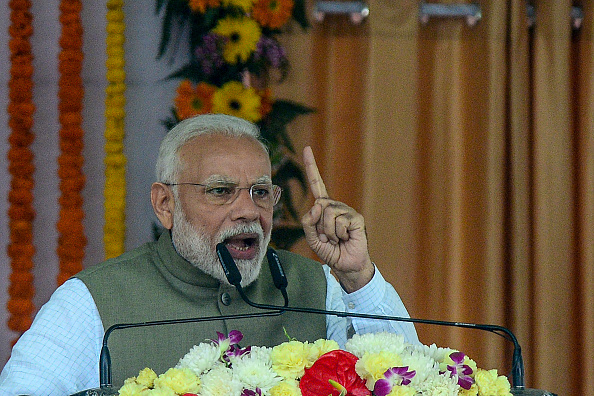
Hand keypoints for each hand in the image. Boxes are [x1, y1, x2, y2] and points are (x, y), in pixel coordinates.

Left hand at [301, 146, 374, 291]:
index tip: (307, 148)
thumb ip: (308, 221)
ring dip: (328, 232)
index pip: (317, 183)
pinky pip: (339, 222)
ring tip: (336, 239)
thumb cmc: (330, 251)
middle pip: (318, 205)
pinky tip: (346, 238)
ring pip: (327, 214)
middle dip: (319, 226)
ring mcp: (347, 211)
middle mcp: (335, 205)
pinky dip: (338, 234)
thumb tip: (318, 205)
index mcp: (324, 207)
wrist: (346, 265)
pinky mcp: (356, 218)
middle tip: (327, 238)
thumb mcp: (312, 237)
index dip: (311, 166)